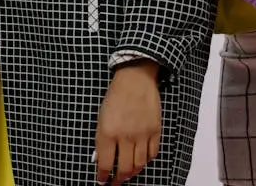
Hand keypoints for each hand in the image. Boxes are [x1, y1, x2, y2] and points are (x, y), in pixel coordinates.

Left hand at [96, 61, 161, 184]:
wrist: (135, 79)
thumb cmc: (116, 96)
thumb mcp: (101, 119)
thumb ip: (101, 141)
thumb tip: (100, 160)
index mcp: (108, 133)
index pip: (105, 165)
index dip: (103, 177)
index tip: (102, 182)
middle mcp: (125, 136)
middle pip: (124, 169)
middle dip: (118, 180)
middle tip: (116, 183)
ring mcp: (142, 134)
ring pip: (139, 164)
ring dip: (133, 172)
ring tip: (129, 174)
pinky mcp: (155, 130)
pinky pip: (152, 153)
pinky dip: (147, 160)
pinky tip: (141, 160)